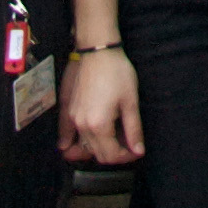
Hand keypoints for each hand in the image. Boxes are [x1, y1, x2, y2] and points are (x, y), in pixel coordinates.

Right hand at [59, 46, 143, 164]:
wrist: (97, 52)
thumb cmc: (117, 73)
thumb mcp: (130, 102)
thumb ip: (134, 130)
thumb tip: (138, 150)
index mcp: (99, 126)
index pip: (112, 155)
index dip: (126, 156)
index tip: (137, 149)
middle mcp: (82, 126)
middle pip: (98, 154)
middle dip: (115, 153)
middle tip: (130, 144)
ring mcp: (73, 119)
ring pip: (86, 146)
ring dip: (101, 147)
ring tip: (116, 137)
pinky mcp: (69, 111)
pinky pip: (70, 134)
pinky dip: (77, 143)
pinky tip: (79, 146)